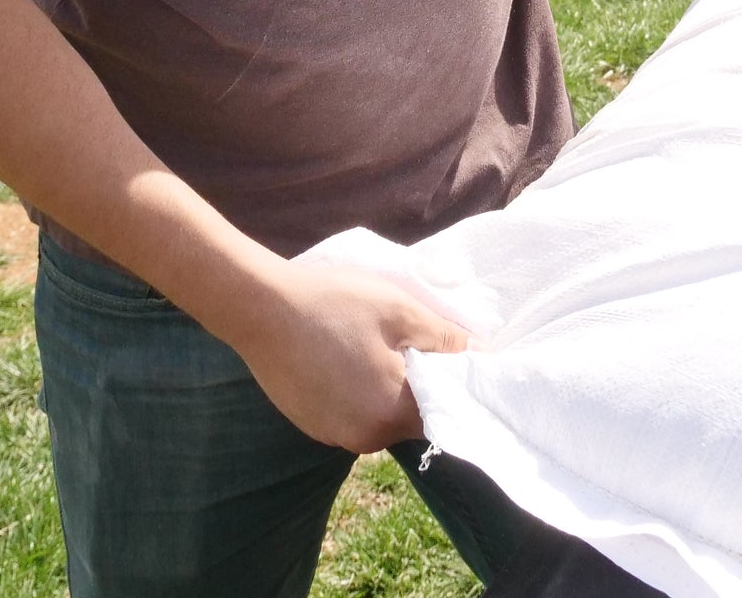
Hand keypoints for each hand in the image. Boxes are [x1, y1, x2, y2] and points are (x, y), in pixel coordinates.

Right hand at [235, 260, 468, 452]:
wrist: (260, 308)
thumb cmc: (333, 304)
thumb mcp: (399, 310)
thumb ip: (444, 338)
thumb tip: (481, 355)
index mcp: (389, 414)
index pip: (441, 412)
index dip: (452, 382)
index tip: (452, 352)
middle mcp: (363, 439)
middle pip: (411, 416)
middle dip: (418, 382)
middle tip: (412, 337)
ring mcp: (333, 435)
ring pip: (381, 414)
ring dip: (387, 386)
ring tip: (375, 342)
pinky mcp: (312, 424)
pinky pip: (353, 413)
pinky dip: (359, 390)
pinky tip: (346, 354)